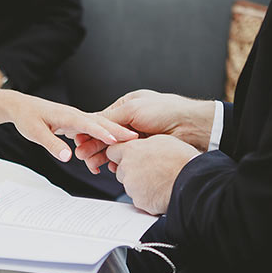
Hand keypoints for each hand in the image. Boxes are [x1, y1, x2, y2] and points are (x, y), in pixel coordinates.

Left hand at [8, 92, 138, 162]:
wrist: (21, 106)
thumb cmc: (27, 118)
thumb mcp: (35, 133)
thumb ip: (52, 144)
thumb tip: (68, 157)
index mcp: (67, 115)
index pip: (89, 124)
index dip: (103, 132)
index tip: (117, 139)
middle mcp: (75, 114)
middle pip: (101, 122)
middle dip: (118, 130)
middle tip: (136, 138)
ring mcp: (77, 117)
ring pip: (100, 125)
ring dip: (115, 132)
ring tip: (132, 140)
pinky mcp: (77, 122)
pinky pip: (94, 128)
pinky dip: (106, 134)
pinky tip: (114, 142)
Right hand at [75, 90, 213, 173]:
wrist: (192, 126)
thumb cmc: (166, 111)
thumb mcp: (133, 110)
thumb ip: (111, 119)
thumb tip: (92, 124)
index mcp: (127, 106)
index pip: (103, 121)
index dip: (90, 131)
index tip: (79, 140)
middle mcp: (131, 121)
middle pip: (106, 136)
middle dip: (93, 146)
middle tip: (83, 156)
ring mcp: (138, 136)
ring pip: (115, 148)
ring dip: (102, 156)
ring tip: (93, 165)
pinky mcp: (145, 150)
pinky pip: (127, 157)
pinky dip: (118, 162)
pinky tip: (112, 166)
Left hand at [106, 135, 199, 214]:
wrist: (192, 181)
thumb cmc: (182, 160)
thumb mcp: (162, 140)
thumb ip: (144, 144)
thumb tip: (140, 145)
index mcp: (132, 150)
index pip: (112, 151)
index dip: (121, 154)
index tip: (128, 157)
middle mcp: (128, 168)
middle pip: (120, 170)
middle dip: (130, 171)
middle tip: (149, 170)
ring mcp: (132, 186)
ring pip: (129, 185)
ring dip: (138, 184)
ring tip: (158, 180)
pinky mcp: (138, 201)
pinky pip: (138, 198)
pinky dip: (146, 196)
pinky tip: (159, 190)